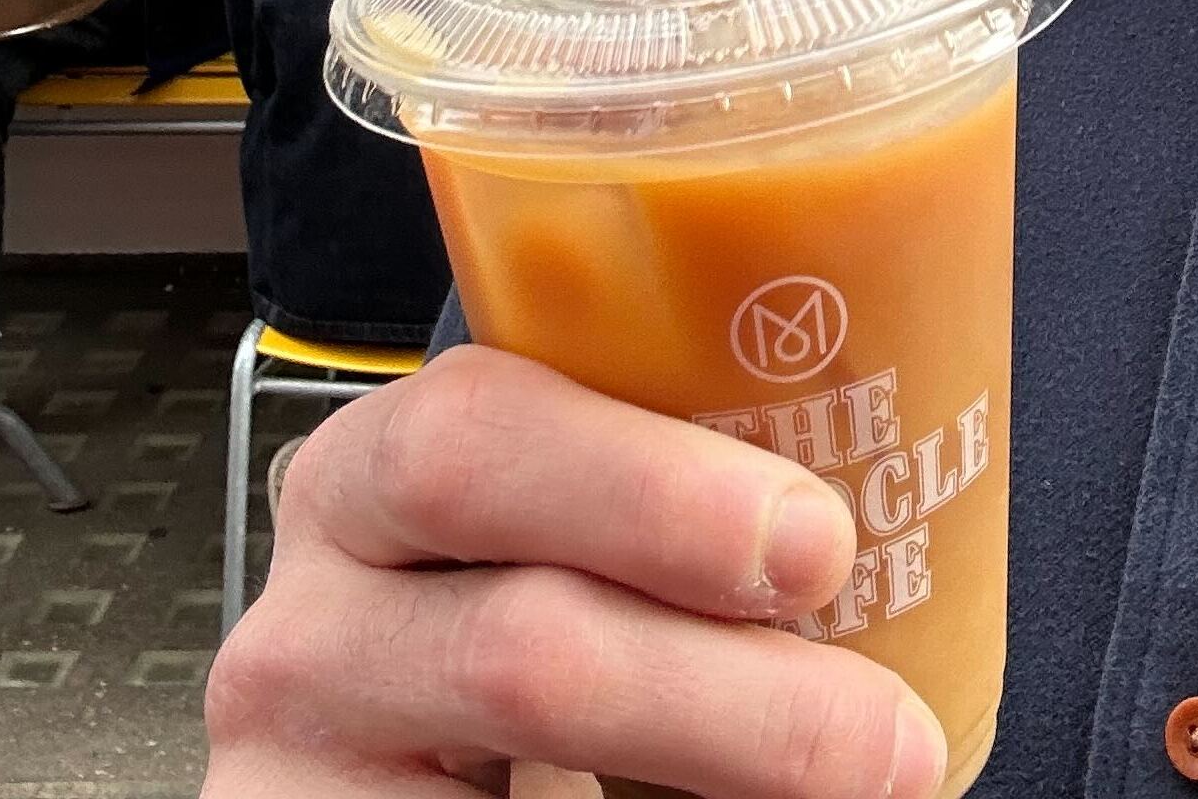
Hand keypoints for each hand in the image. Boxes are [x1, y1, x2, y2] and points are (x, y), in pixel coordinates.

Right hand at [202, 346, 945, 798]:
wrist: (425, 762)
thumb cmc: (540, 607)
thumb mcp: (563, 532)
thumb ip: (665, 501)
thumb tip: (895, 507)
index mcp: (373, 473)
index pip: (474, 434)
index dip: (652, 489)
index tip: (821, 542)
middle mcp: (311, 621)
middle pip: (518, 646)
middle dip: (725, 691)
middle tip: (884, 731)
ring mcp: (301, 770)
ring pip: (529, 756)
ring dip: (728, 775)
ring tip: (865, 785)